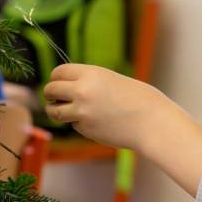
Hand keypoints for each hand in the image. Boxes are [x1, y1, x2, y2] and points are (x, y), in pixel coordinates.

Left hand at [43, 64, 172, 152]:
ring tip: (63, 111)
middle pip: (50, 90)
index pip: (58, 72)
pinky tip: (96, 122)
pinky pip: (73, 125)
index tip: (58, 83)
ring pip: (54, 112)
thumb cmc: (137, 98)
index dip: (56, 78)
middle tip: (54, 98)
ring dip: (56, 111)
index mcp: (90, 73)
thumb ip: (88, 81)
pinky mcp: (85, 129)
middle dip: (50, 95)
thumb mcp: (110, 80)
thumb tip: (65, 87)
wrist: (151, 121)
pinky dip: (79, 124)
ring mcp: (81, 112)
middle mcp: (81, 91)